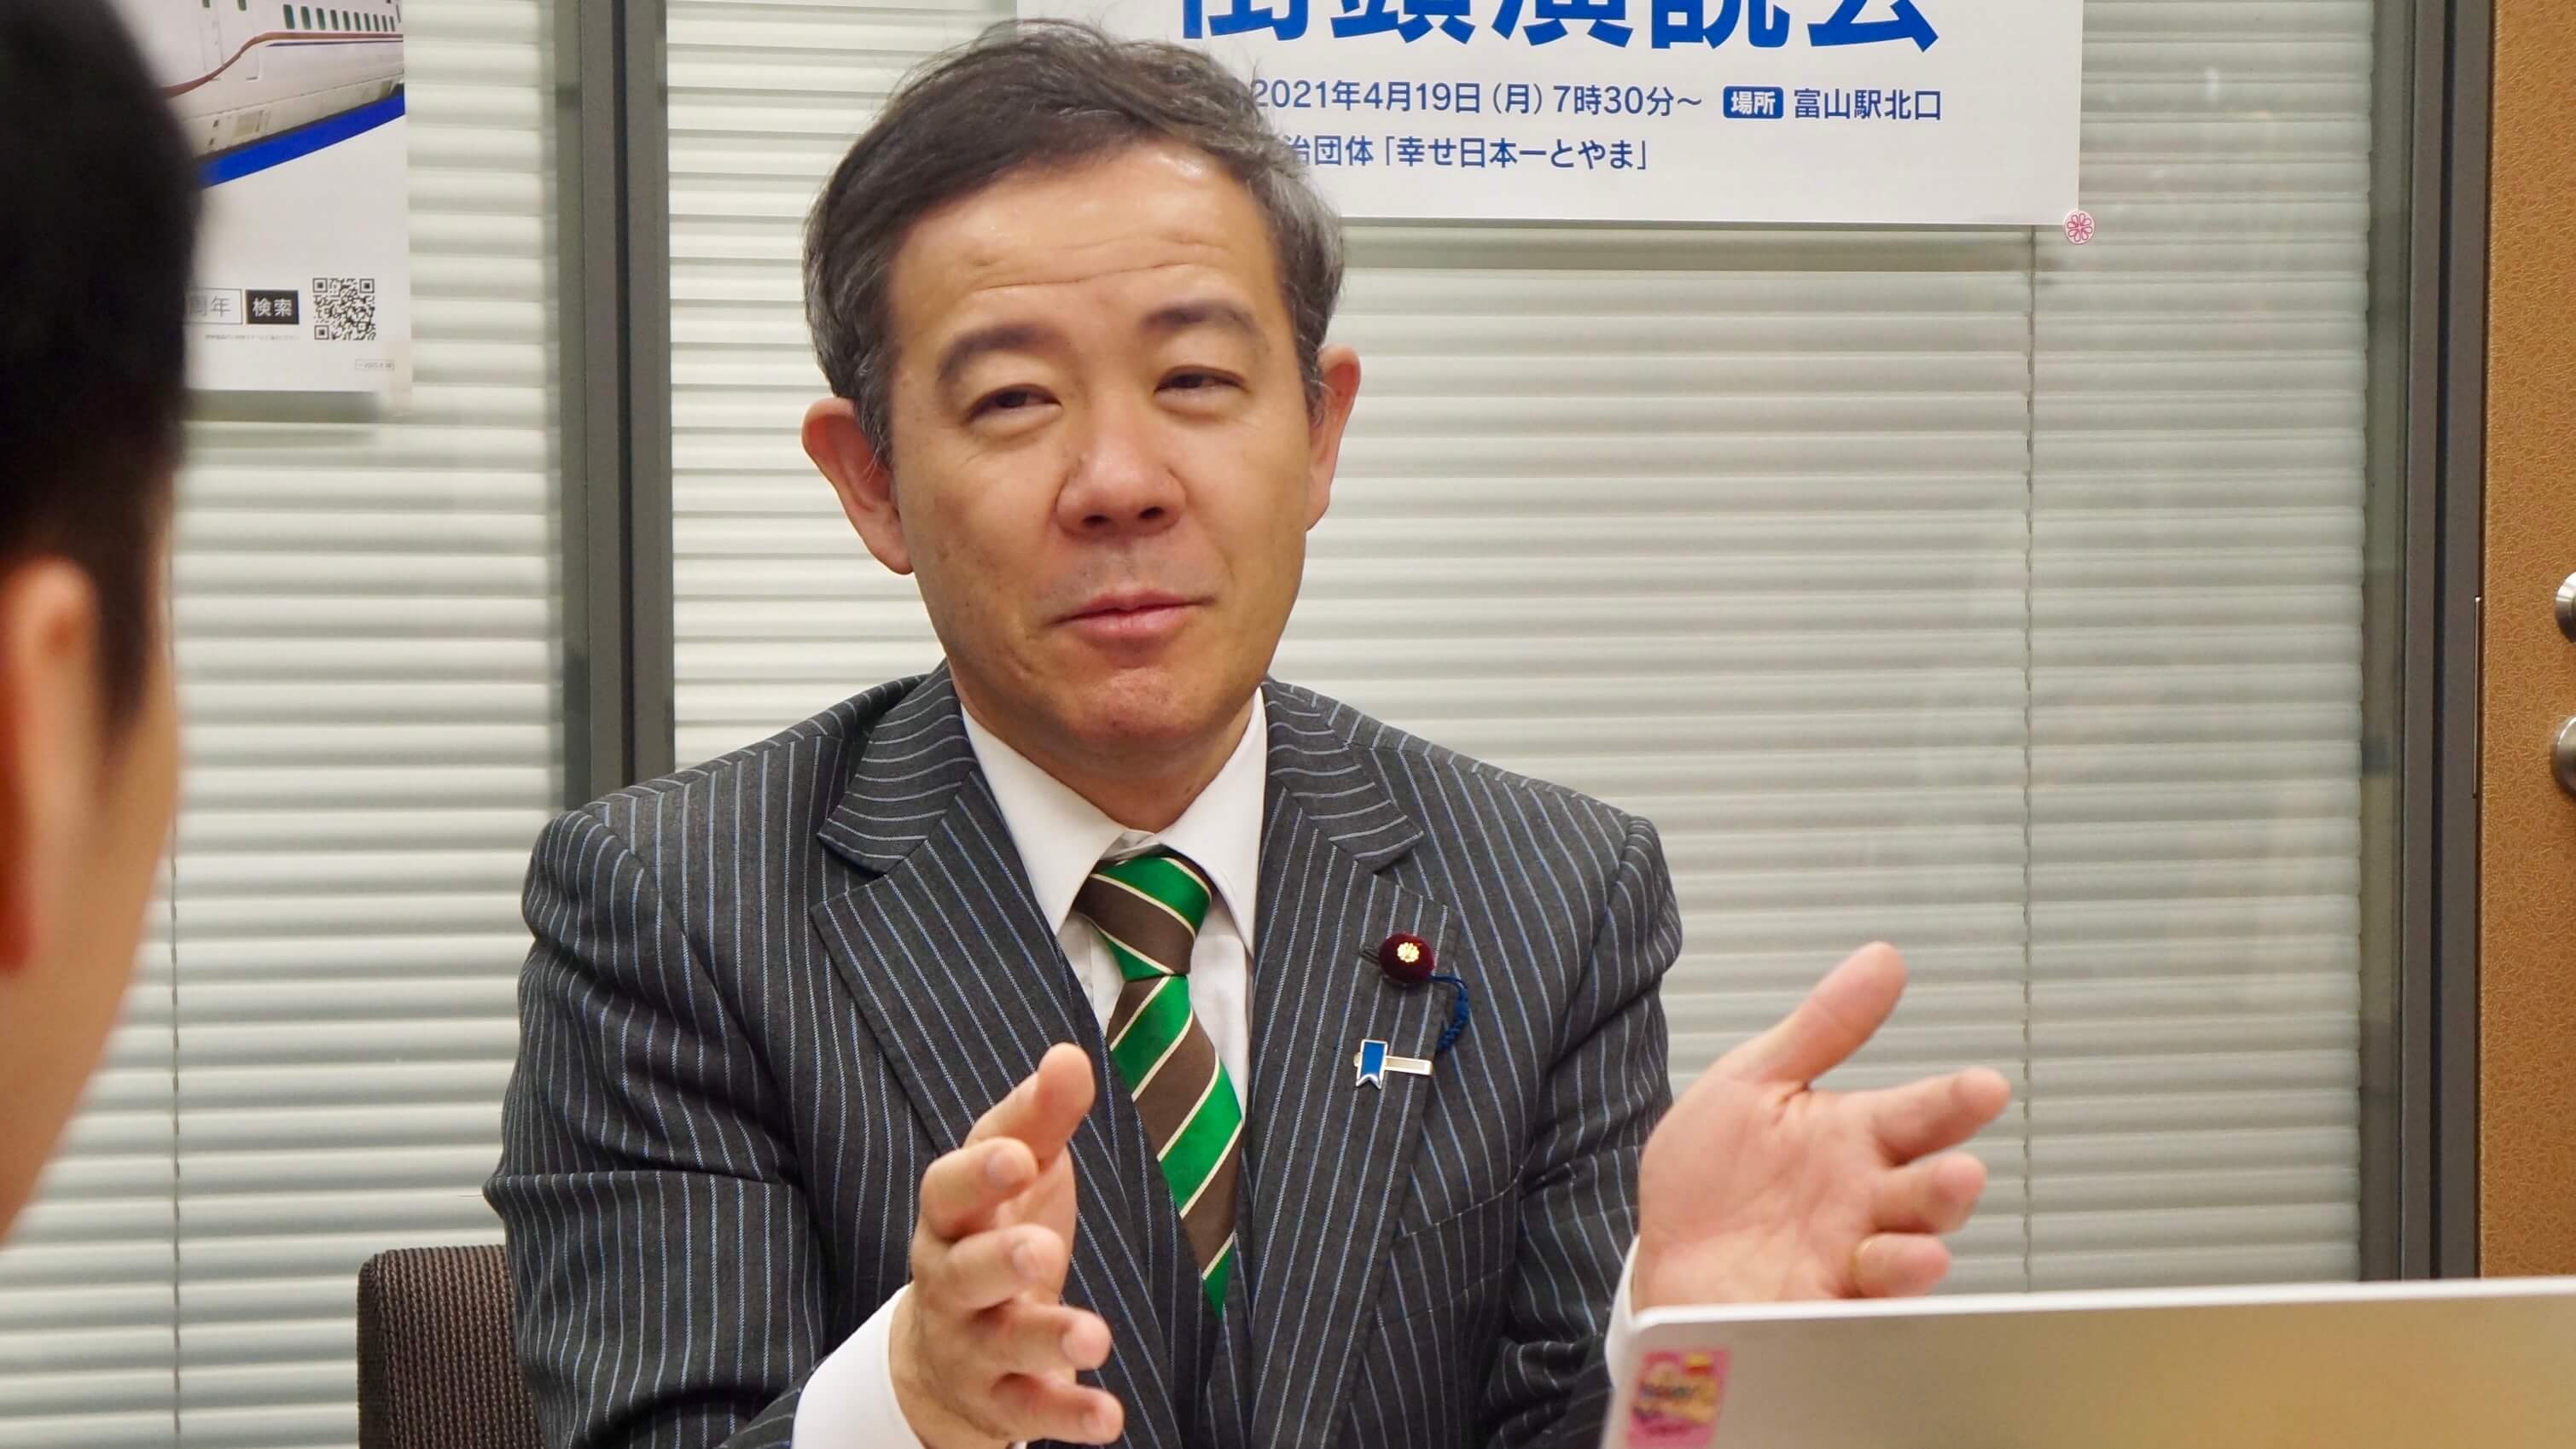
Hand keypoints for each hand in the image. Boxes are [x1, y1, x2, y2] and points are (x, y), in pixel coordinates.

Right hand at [891, 1043, 1122, 1448]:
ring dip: (1046, 1339)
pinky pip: (1031, 1411)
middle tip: (1044, 1252)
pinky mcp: (1001, 1401)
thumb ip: (1041, 1118)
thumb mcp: (1016, 1176)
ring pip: (1001, 1343)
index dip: (980, 1173)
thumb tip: (1070, 1055)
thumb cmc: (992, 1236)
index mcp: (951, 1219)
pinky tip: (1111, 1416)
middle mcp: (951, 1283)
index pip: (949, 1190)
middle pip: (964, 1272)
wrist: (944, 1357)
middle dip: (1002, 1261)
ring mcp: (972, 1346)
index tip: (1020, 1155)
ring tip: (1095, 1338)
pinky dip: (1068, 1416)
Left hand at [1634, 942, 2011, 1309]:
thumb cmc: (1713, 1179)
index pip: (1918, 1114)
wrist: (1665, 1260)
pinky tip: (1894, 1270)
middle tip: (1961, 1169)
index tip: (1986, 1086)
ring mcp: (1849, 1256)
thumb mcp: (1754, 1082)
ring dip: (1924, 1242)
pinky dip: (1883, 1290)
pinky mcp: (1824, 1307)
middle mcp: (1863, 1199)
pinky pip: (1866, 1305)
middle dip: (1949, 1181)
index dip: (1954, 1102)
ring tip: (1929, 1232)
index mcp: (1852, 1137)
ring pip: (1907, 1250)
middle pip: (1927, 1189)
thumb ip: (1822, 1027)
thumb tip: (1882, 959)